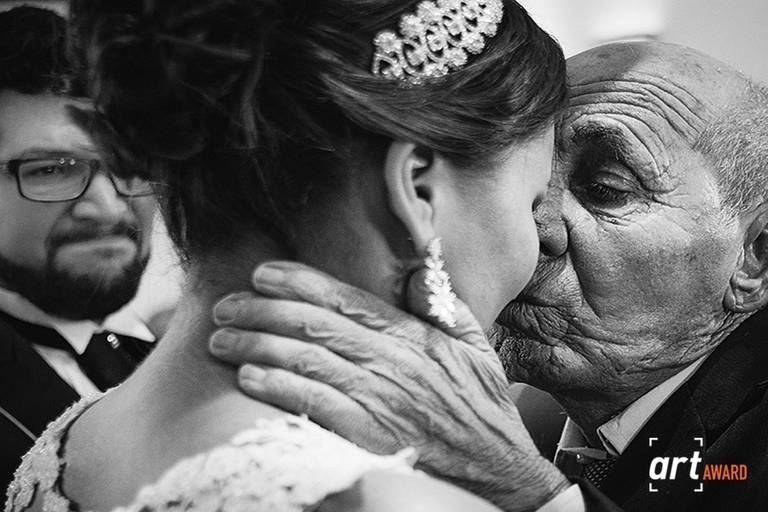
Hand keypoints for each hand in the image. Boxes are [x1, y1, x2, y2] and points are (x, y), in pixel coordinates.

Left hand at [209, 261, 569, 510]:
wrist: (501, 473)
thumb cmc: (483, 410)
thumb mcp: (477, 348)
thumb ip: (445, 305)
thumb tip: (416, 268)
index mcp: (413, 337)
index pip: (347, 299)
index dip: (300, 281)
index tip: (262, 272)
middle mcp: (393, 363)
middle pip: (315, 326)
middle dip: (263, 311)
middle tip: (225, 306)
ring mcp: (381, 401)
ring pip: (308, 361)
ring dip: (258, 347)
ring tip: (222, 340)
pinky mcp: (371, 439)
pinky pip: (316, 407)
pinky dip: (279, 390)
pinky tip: (248, 380)